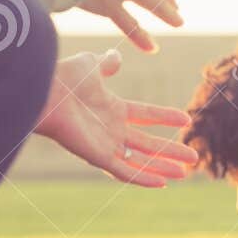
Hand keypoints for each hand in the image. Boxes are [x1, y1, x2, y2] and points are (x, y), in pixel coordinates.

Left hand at [34, 50, 196, 186]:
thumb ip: (107, 62)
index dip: (166, 117)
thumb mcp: (92, 65)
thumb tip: (116, 54)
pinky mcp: (98, 156)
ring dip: (162, 167)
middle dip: (171, 151)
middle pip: (148, 144)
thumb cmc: (64, 77)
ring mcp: (105, 144)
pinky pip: (124, 171)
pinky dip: (144, 177)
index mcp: (112, 108)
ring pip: (140, 161)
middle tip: (193, 158)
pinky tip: (163, 183)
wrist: (44, 92)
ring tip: (184, 174)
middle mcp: (110, 129)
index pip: (146, 115)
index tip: (186, 119)